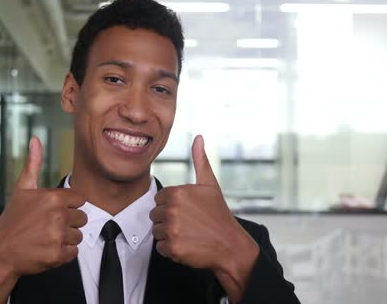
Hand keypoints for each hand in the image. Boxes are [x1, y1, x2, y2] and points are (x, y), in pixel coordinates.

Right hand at [0, 136, 86, 302]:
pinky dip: (63, 254)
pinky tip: (47, 249)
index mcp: (53, 197)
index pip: (80, 200)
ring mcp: (58, 236)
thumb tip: (35, 139)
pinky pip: (73, 253)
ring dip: (65, 239)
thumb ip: (33, 164)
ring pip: (78, 236)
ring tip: (46, 238)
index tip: (53, 211)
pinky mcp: (58, 255)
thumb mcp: (22, 189)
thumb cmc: (11, 220)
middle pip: (82, 218)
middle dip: (68, 223)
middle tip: (48, 226)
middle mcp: (58, 215)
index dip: (68, 206)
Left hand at [149, 135, 258, 301]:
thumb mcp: (210, 184)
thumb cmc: (219, 214)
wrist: (231, 245)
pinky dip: (170, 249)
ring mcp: (172, 229)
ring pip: (156, 231)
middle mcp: (172, 210)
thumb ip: (200, 160)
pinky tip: (186, 244)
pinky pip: (160, 248)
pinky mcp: (173, 248)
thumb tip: (198, 137)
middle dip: (168, 220)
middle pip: (155, 215)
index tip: (187, 211)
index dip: (171, 205)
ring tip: (188, 233)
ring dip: (168, 234)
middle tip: (188, 223)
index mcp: (177, 193)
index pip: (159, 199)